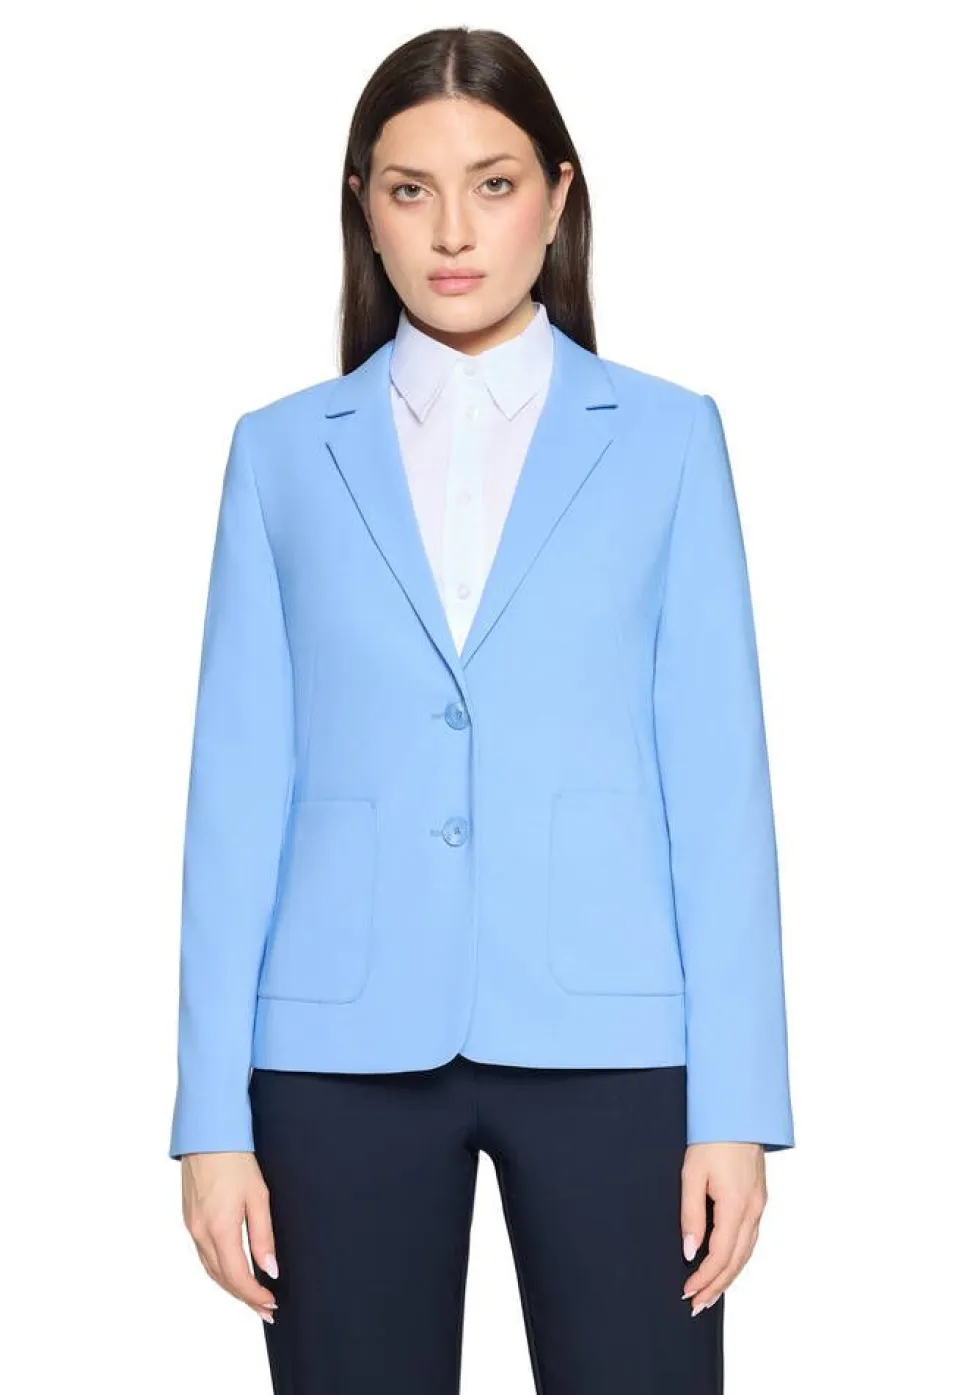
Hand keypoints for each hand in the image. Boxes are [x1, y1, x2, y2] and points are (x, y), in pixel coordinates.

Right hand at [181, 1151, 278, 1321]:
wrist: (207, 1135)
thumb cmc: (236, 1160)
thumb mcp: (258, 1196)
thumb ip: (263, 1236)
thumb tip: (269, 1269)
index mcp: (219, 1229)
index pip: (237, 1276)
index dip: (254, 1296)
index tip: (271, 1304)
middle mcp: (200, 1233)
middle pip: (222, 1278)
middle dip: (244, 1298)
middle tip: (266, 1310)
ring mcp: (191, 1227)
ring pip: (210, 1269)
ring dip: (231, 1287)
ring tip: (252, 1297)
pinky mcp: (189, 1219)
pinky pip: (203, 1255)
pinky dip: (219, 1270)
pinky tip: (232, 1272)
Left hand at [680, 1142, 766, 1315]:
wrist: (737, 1113)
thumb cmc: (711, 1138)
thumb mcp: (691, 1174)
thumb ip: (691, 1214)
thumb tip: (690, 1251)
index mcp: (735, 1205)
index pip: (720, 1255)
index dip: (704, 1278)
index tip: (686, 1292)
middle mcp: (752, 1210)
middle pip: (737, 1261)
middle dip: (717, 1287)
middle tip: (697, 1305)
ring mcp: (759, 1205)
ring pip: (747, 1253)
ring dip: (729, 1276)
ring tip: (710, 1294)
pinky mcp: (759, 1199)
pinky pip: (751, 1239)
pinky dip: (738, 1258)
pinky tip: (727, 1265)